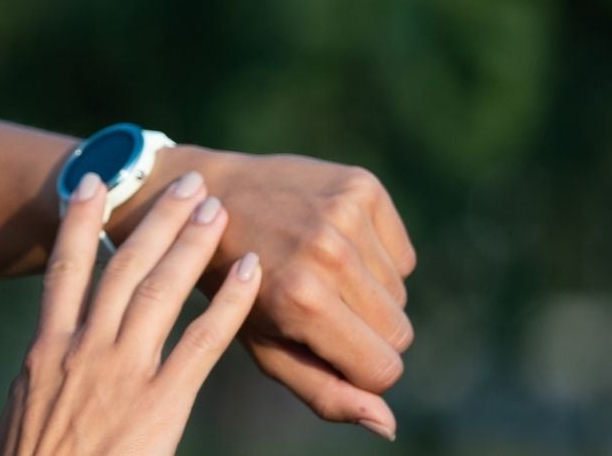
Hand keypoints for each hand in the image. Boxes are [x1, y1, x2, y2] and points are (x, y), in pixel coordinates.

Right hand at [0, 169, 260, 455]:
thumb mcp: (28, 414)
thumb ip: (48, 383)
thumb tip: (48, 372)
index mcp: (46, 351)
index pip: (65, 269)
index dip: (78, 219)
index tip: (94, 179)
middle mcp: (82, 348)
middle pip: (121, 266)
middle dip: (154, 218)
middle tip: (185, 180)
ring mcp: (120, 373)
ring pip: (158, 289)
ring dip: (190, 244)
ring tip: (217, 208)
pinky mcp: (159, 405)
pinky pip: (202, 342)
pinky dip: (228, 304)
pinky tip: (251, 274)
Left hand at [112, 149, 415, 441]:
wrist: (208, 196)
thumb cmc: (232, 284)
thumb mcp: (266, 346)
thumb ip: (325, 392)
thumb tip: (388, 425)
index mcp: (302, 300)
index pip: (383, 370)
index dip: (357, 369)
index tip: (322, 346)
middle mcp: (329, 253)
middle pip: (399, 334)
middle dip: (366, 334)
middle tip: (317, 308)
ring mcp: (347, 214)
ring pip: (401, 294)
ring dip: (370, 295)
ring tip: (317, 273)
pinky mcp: (362, 185)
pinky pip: (404, 255)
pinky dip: (378, 259)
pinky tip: (333, 245)